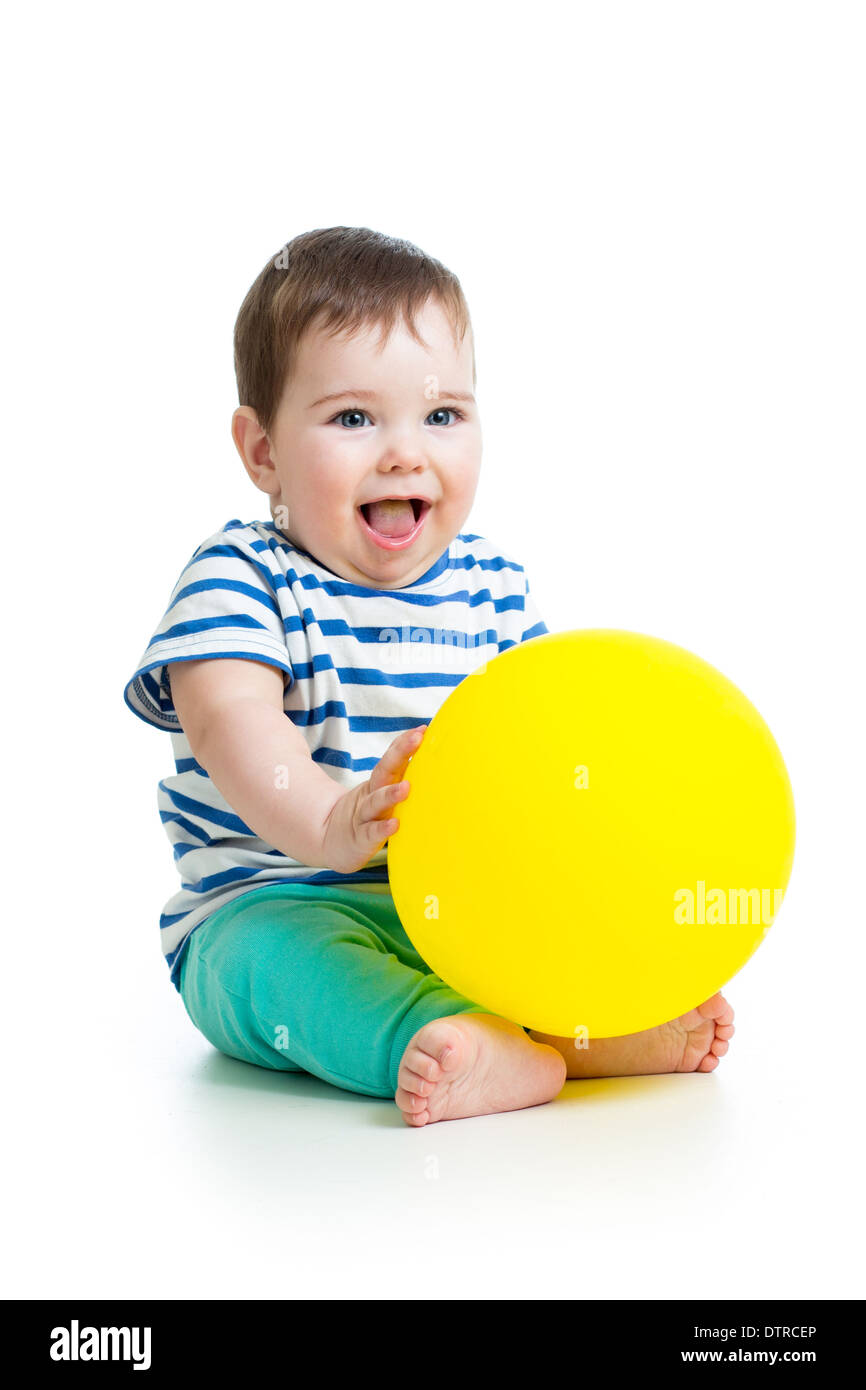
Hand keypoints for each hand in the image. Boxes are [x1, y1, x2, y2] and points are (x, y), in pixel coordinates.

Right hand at [320, 725, 426, 873]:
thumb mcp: (378, 792)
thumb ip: (397, 775)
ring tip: (406, 787)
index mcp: (379, 784)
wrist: (333, 841)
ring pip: (376, 802)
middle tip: (417, 738)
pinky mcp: (361, 839)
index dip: (404, 743)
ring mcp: (364, 816)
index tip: (422, 729)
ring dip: (391, 794)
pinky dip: (382, 829)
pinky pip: (372, 833)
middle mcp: (371, 795)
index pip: (391, 758)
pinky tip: (394, 825)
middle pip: (384, 771)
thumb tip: (428, 753)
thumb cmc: (366, 815)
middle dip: (400, 753)